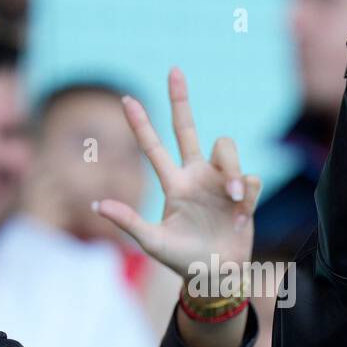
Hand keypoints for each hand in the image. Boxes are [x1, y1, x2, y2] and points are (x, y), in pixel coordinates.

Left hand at [96, 68, 262, 286]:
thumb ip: (128, 221)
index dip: (141, 124)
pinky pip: (250, 179)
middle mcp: (197, 176)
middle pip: (187, 129)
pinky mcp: (245, 193)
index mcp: (174, 184)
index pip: (154, 148)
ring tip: (234, 197)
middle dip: (180, 100)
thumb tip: (97, 203)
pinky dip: (246, 196)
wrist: (216, 276)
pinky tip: (240, 216)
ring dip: (233, 169)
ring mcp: (221, 182)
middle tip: (174, 71)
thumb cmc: (182, 260)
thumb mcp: (152, 242)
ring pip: (227, 148)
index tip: (126, 99)